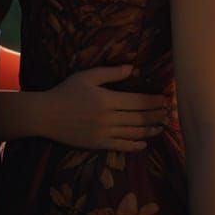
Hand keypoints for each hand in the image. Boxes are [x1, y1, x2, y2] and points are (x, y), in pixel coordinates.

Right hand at [41, 64, 167, 151]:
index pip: (137, 101)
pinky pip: (121, 146)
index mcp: (106, 99)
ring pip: (133, 133)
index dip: (153, 101)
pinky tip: (144, 143)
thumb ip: (110, 72)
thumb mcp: (87, 76)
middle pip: (138, 118)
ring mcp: (103, 133)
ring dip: (150, 130)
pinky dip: (135, 145)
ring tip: (161, 127)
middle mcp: (107, 118)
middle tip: (168, 113)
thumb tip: (132, 68)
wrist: (46, 115)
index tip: (164, 99)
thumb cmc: (66, 91)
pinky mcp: (98, 144)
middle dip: (155, 115)